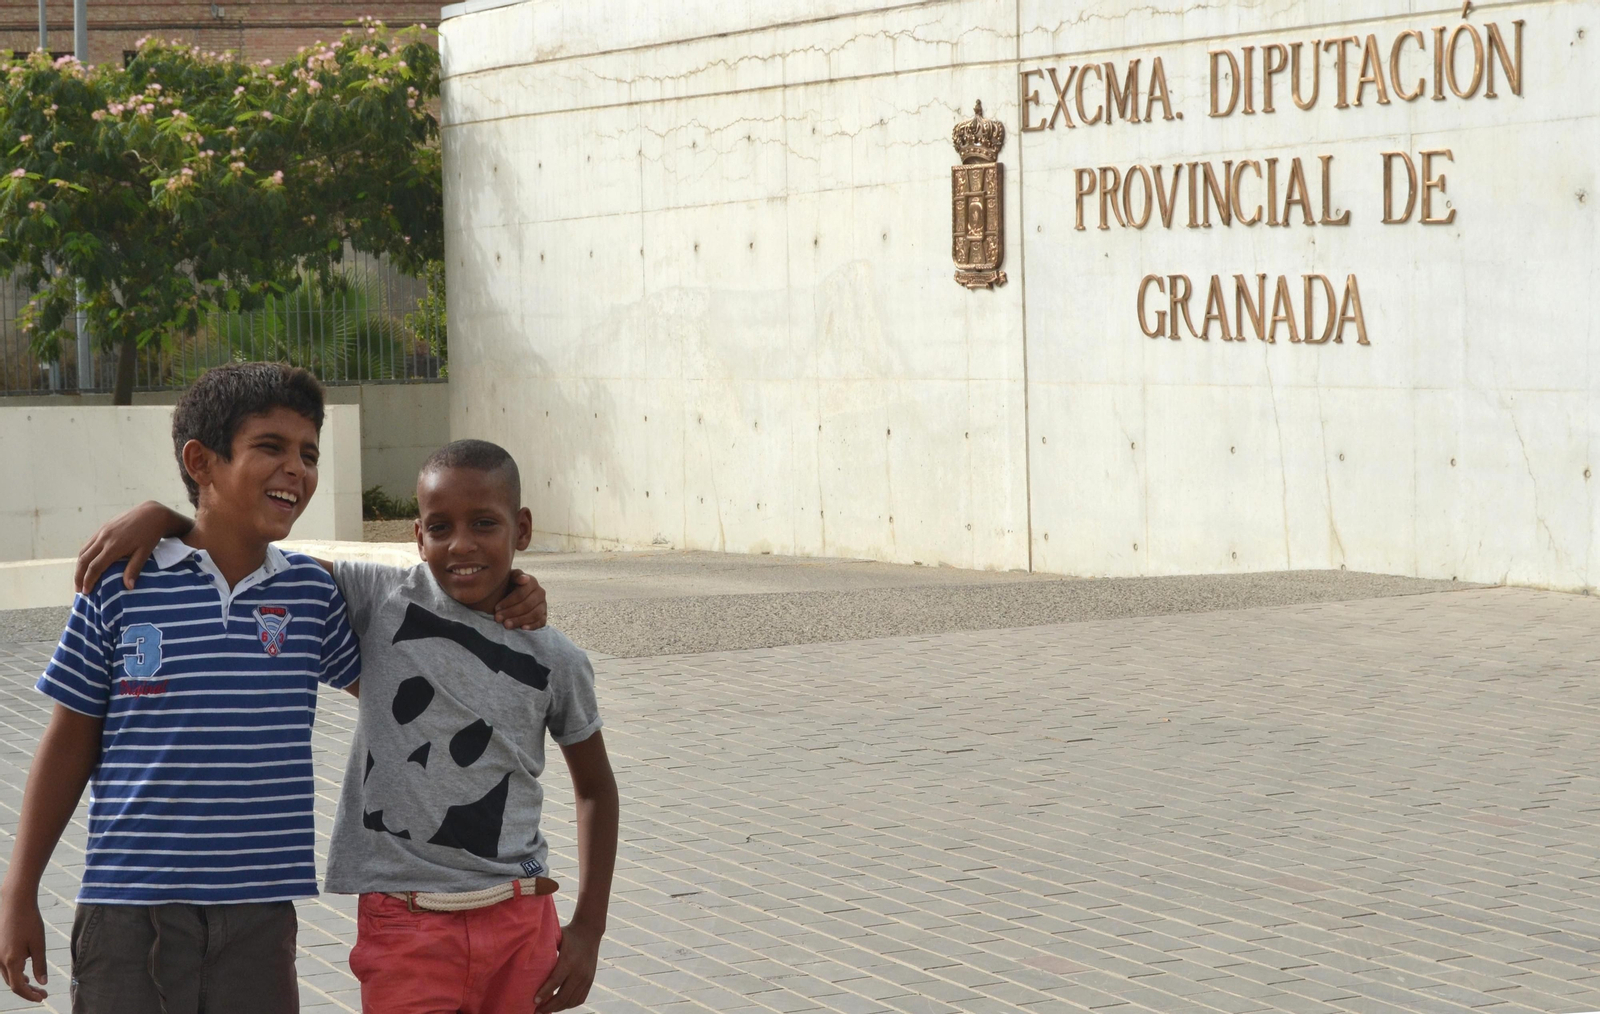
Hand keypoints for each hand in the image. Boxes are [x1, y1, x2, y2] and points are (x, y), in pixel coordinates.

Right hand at [0, 895, 48, 1001]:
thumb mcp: (39, 944)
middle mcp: (0, 960)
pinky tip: (25, 970)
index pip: (18, 987)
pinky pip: (4, 966)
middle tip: (42, 993)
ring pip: (7, 975)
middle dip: (27, 990)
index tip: (42, 998)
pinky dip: (14, 972)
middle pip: (12, 983)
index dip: (30, 995)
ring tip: (33, 984)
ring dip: (20, 982)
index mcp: (11, 961)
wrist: (15, 903)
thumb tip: (42, 982)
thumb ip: (40, 964)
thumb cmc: (29, 921)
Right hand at [76, 501, 190, 592]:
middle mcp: (104, 539)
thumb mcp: (144, 552)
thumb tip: (128, 587)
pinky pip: (88, 543)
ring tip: (79, 579)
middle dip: (79, 576)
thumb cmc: (150, 535)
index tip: (86, 592)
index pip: (95, 567)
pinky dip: (84, 555)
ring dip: (79, 566)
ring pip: (83, 551)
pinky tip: (86, 563)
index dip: (88, 580)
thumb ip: (134, 569)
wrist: (151, 513)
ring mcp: (102, 532)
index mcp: (114, 547)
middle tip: (79, 590)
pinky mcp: (103, 528)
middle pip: (84, 560)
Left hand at [493, 570, 547, 629]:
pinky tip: (522, 628)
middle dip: (511, 612)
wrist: (509, 595)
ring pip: (534, 614)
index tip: (496, 608)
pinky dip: (532, 626)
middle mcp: (540, 593)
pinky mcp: (544, 616)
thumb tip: (524, 579)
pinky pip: (541, 622)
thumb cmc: (507, 586)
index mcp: (532, 582)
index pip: (522, 593)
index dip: (508, 601)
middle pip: (527, 605)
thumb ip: (516, 576)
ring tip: (506, 625)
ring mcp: (543, 605)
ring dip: (519, 620)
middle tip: (498, 619)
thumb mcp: (509, 578)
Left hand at [535, 920, 601, 1012]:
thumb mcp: (556, 940)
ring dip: (558, 1008)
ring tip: (546, 1010)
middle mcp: (579, 971)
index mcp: (568, 960)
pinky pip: (580, 999)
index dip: (544, 993)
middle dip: (549, 1007)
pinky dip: (569, 1005)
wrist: (589, 931)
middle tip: (536, 1011)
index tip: (534, 1001)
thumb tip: (527, 962)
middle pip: (563, 996)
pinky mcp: (590, 981)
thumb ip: (545, 952)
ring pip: (571, 1001)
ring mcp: (586, 978)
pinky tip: (559, 1005)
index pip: (555, 981)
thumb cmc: (568, 935)